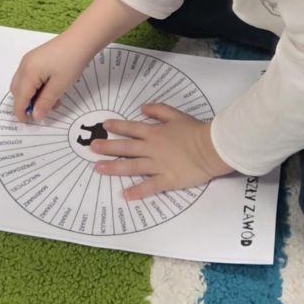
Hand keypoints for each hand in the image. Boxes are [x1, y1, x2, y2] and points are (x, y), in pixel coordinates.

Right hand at [10, 35, 90, 121]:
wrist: (81, 39)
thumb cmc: (71, 62)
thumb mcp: (60, 86)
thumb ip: (45, 102)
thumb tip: (35, 116)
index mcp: (27, 73)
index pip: (18, 99)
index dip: (21, 113)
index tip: (28, 124)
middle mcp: (24, 65)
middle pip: (17, 91)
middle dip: (26, 103)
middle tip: (41, 112)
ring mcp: (29, 59)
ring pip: (23, 83)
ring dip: (32, 95)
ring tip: (52, 101)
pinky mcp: (36, 57)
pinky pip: (30, 75)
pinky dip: (36, 85)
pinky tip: (51, 89)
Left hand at [92, 103, 234, 198]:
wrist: (211, 147)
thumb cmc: (195, 130)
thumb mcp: (177, 115)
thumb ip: (158, 110)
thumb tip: (141, 108)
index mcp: (155, 132)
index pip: (132, 128)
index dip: (117, 126)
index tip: (104, 125)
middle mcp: (152, 148)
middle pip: (126, 147)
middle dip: (108, 147)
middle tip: (92, 147)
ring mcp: (158, 165)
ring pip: (132, 166)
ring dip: (114, 168)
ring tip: (98, 168)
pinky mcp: (167, 179)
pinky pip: (149, 186)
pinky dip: (137, 191)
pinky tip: (124, 194)